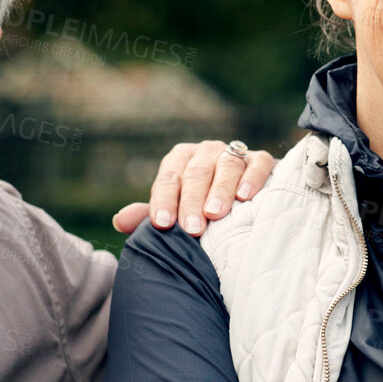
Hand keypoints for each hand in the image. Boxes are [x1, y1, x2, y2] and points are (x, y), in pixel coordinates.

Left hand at [111, 140, 276, 236]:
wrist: (246, 204)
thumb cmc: (202, 211)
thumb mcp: (175, 213)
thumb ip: (149, 216)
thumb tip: (119, 221)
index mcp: (180, 160)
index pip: (168, 178)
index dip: (164, 201)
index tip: (162, 224)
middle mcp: (205, 152)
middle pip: (196, 173)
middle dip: (192, 202)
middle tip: (191, 229)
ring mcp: (234, 153)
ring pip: (226, 166)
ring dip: (220, 190)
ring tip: (215, 213)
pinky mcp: (262, 159)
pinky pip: (257, 164)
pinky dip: (252, 178)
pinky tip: (245, 197)